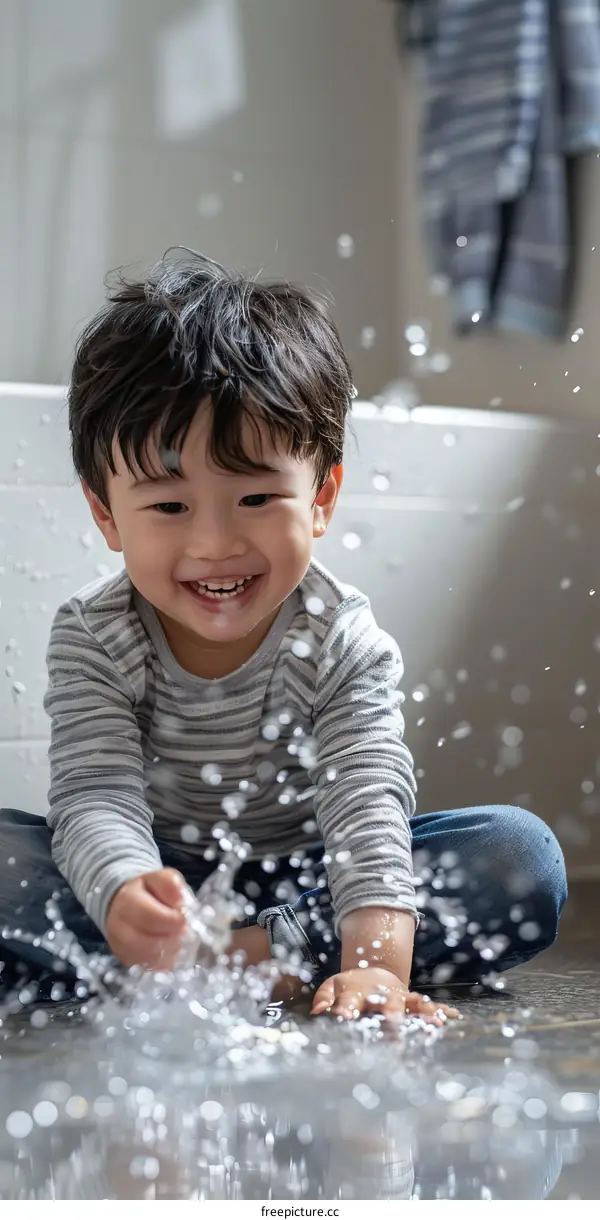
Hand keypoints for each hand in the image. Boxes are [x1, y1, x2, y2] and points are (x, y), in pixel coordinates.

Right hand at [105, 869, 186, 969]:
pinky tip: (171, 950)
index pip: (150, 916)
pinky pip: (149, 969)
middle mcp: (118, 927)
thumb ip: (170, 884)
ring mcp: (120, 948)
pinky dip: (164, 962)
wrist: (124, 904)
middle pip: (147, 943)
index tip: (184, 918)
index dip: (172, 920)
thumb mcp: (159, 879)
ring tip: (178, 940)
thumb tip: (180, 900)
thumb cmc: (148, 892)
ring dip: (169, 952)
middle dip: (172, 938)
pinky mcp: (127, 962)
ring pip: (148, 960)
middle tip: (183, 931)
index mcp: (127, 901)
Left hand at [310, 966, 458, 1023]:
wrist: (373, 972)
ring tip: (433, 1022)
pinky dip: (438, 1010)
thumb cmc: (350, 986)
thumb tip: (319, 1011)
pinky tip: (450, 1016)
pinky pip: (426, 1004)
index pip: (349, 1003)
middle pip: (386, 1005)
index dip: (345, 1010)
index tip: (344, 1018)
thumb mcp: (332, 986)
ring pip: (411, 1003)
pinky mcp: (411, 1000)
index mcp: (356, 993)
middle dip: (391, 1016)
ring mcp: (398, 997)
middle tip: (395, 1028)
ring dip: (421, 1012)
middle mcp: (380, 995)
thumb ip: (324, 998)